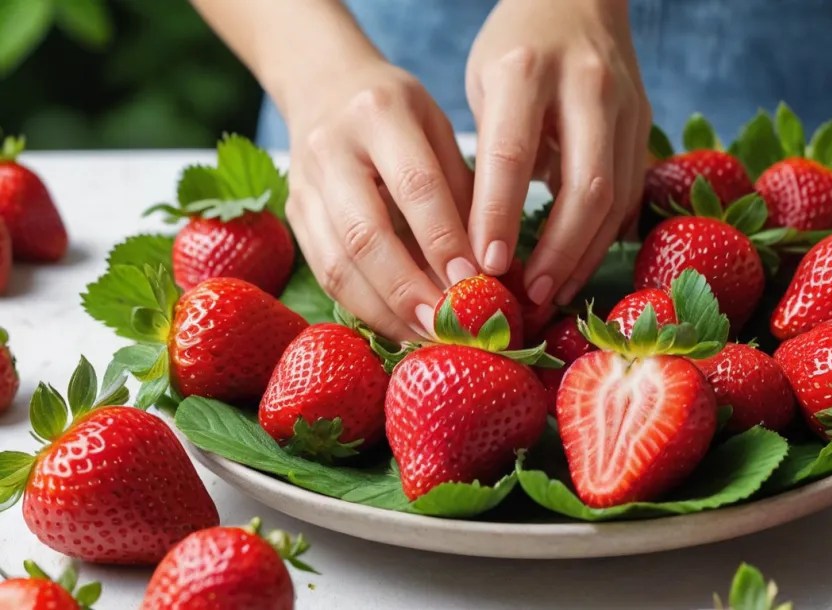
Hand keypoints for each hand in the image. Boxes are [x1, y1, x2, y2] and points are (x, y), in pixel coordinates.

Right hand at [285, 58, 477, 340]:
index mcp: (380, 112)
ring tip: (426, 336)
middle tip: (448, 326)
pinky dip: (364, 307)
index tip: (474, 281)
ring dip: (385, 310)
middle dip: (409, 289)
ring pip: (338, 263)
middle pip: (365, 234)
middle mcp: (332, 148)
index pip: (415, 185)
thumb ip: (460, 191)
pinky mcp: (294, 214)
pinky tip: (399, 326)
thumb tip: (486, 268)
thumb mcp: (438, 129)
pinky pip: (325, 272)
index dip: (444, 239)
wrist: (324, 84)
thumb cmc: (398, 111)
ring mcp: (304, 184)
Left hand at [466, 0, 649, 305]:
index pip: (512, 153)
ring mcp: (626, 106)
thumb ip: (487, 150)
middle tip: (529, 296)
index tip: (484, 266)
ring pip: (616, 197)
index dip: (499, 214)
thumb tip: (485, 239)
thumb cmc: (516, 48)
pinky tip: (579, 267)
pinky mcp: (645, 126)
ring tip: (552, 294)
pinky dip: (604, 237)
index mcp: (528, 70)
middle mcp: (586, 86)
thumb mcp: (483, 82)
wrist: (580, 0)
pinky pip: (630, 194)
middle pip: (585, 186)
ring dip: (584, 255)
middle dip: (558, 251)